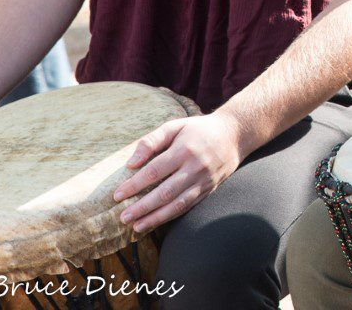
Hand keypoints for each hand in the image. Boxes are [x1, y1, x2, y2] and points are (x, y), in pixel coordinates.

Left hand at [113, 112, 245, 232]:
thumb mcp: (175, 126)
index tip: (117, 195)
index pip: (154, 171)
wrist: (234, 135)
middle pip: (165, 192)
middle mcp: (195, 167)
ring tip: (136, 226)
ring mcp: (203, 181)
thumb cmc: (198, 129)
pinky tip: (156, 221)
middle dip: (142, 207)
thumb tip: (131, 163)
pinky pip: (188, 206)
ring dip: (156, 218)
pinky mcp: (209, 189)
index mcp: (184, 150)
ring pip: (177, 204)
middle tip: (123, 217)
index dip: (135, 185)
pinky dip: (171, 216)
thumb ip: (151, 141)